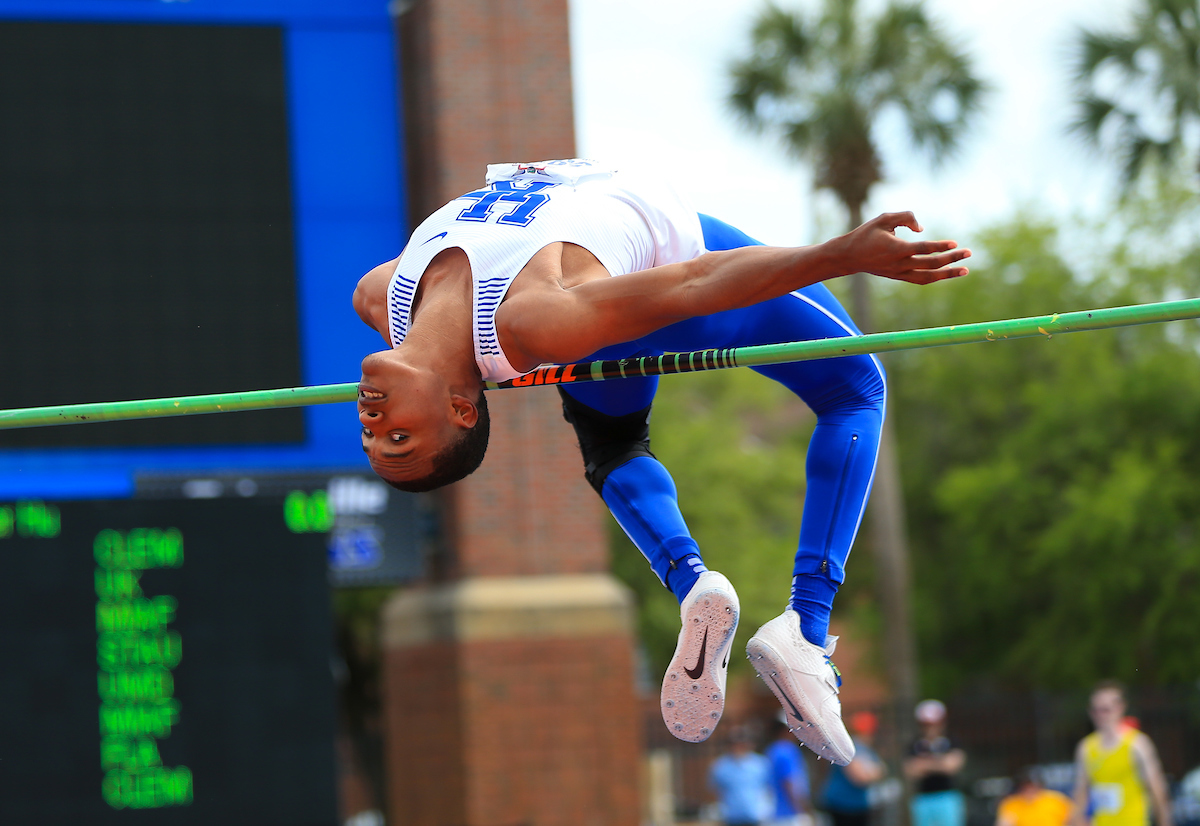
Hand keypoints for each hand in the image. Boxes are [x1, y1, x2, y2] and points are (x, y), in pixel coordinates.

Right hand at [837, 212, 970, 283]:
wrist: (849, 256)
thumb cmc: (866, 234)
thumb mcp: (883, 218)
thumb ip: (905, 217)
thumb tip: (922, 228)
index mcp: (895, 249)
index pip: (923, 249)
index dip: (939, 246)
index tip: (954, 243)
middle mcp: (899, 264)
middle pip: (930, 265)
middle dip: (951, 259)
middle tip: (969, 253)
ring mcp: (899, 273)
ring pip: (928, 277)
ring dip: (948, 274)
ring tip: (965, 270)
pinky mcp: (899, 277)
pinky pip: (921, 280)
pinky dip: (936, 277)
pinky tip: (948, 273)